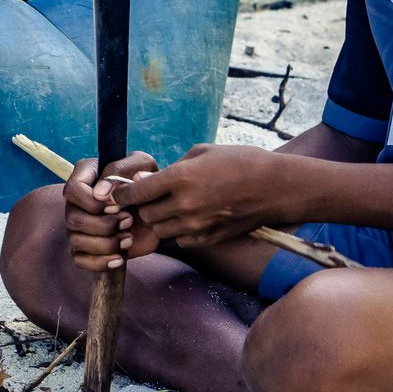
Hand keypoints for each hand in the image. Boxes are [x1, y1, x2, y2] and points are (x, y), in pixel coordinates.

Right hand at [61, 152, 161, 271]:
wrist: (159, 210)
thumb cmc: (146, 182)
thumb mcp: (141, 165)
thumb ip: (120, 170)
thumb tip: (101, 192)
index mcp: (85, 177)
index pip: (72, 190)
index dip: (92, 202)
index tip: (116, 205)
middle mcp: (77, 202)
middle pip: (73, 218)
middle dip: (103, 224)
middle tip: (128, 221)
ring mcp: (80, 226)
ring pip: (75, 240)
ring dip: (105, 243)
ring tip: (129, 238)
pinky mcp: (87, 246)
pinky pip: (80, 259)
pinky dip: (100, 262)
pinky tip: (119, 258)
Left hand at [115, 144, 284, 247]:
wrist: (275, 187)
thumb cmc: (240, 161)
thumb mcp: (203, 152)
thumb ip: (171, 167)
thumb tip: (145, 179)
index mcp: (182, 177)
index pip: (136, 191)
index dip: (121, 193)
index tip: (117, 193)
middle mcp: (186, 204)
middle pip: (145, 214)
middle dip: (143, 206)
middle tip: (150, 197)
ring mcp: (197, 225)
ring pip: (160, 230)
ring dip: (160, 219)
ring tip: (172, 206)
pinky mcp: (208, 238)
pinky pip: (180, 240)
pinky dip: (179, 231)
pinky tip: (191, 217)